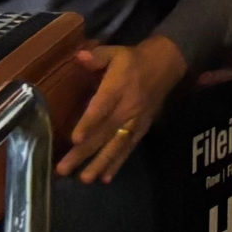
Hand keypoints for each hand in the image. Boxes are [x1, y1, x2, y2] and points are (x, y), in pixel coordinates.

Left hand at [58, 34, 186, 182]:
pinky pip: (129, 147)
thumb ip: (97, 56)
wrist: (167, 64)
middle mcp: (128, 106)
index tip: (75, 139)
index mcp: (119, 86)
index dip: (90, 122)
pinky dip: (118, 163)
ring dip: (100, 163)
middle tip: (64, 169)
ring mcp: (136, 119)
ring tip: (85, 179)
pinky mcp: (142, 127)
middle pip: (105, 132)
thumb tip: (78, 57)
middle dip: (84, 152)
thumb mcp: (116, 52)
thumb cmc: (134, 59)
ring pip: (117, 144)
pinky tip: (105, 178)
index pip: (103, 106)